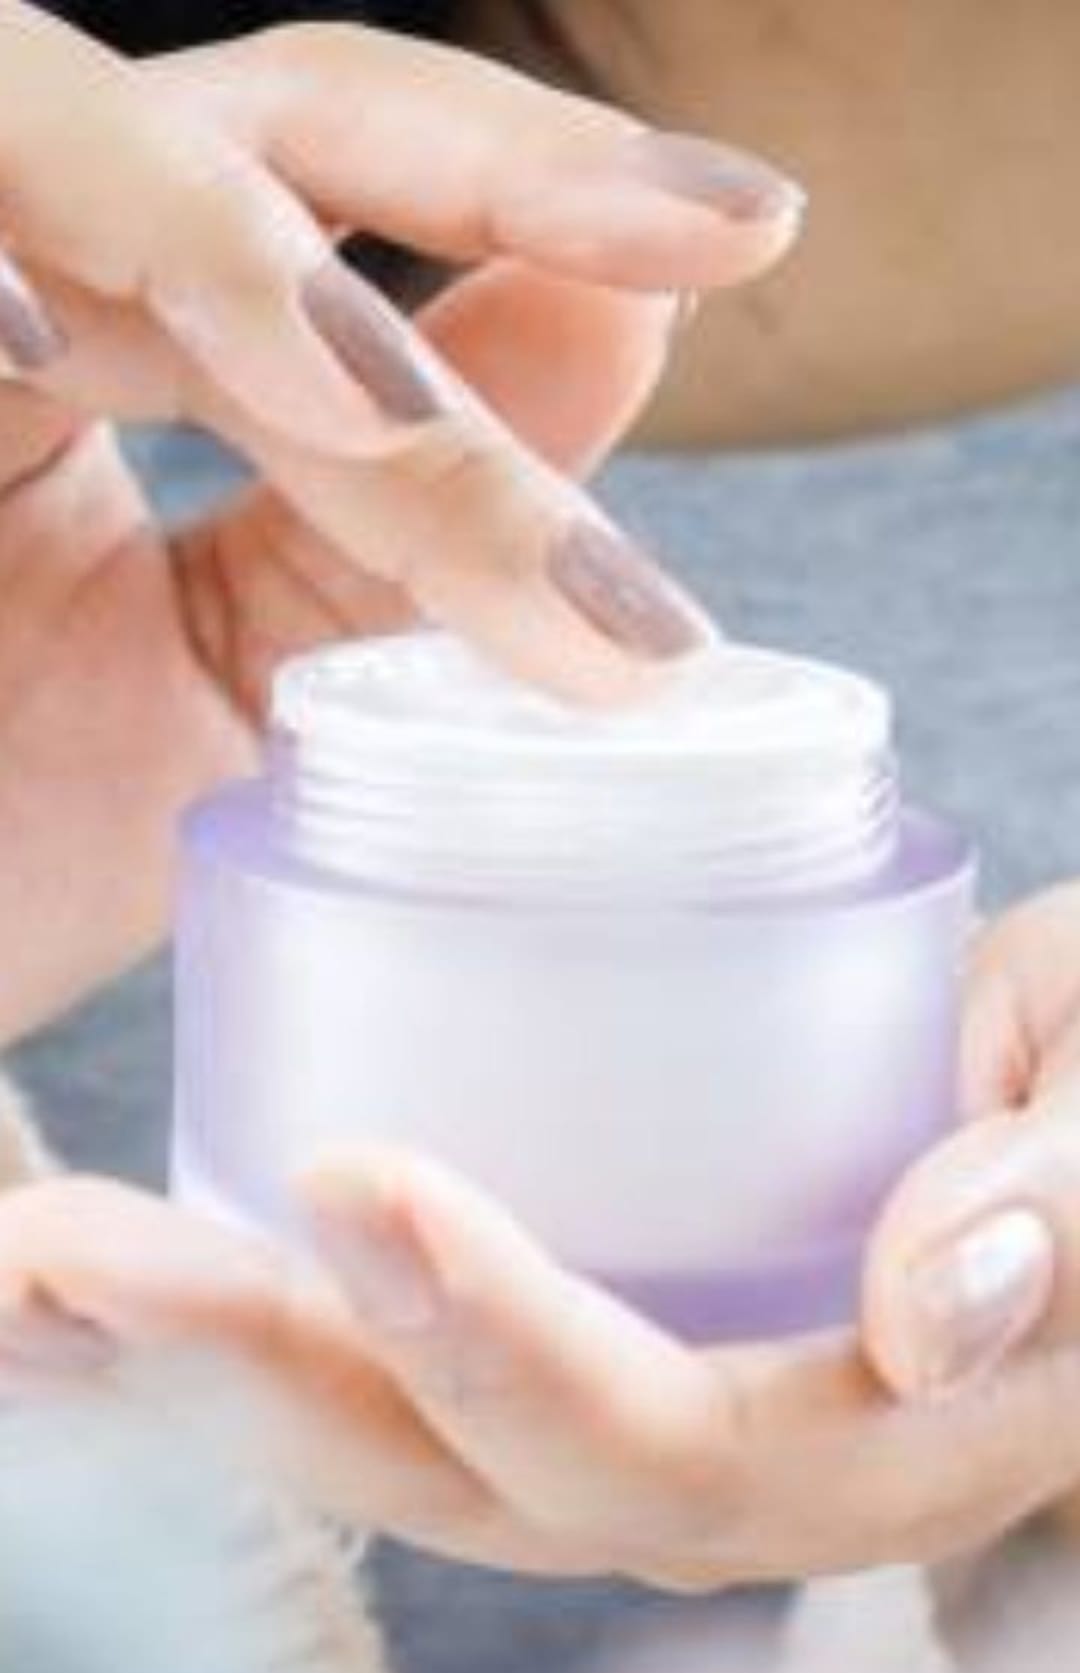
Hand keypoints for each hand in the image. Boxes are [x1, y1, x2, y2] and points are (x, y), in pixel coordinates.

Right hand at [0, 5, 801, 1038]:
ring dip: (232, 252)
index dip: (539, 189)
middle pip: (269, 119)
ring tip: (378, 411)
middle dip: (478, 166)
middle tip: (688, 235)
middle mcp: (39, 271)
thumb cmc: (5, 831)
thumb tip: (621, 329)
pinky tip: (43, 345)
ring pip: (67, 132)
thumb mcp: (239, 690)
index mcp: (144, 337)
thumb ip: (400, 531)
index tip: (740, 235)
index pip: (363, 200)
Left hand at [3, 886, 1075, 1587]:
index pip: (653, 1433)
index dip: (502, 1335)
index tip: (353, 1178)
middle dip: (254, 1382)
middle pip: (462, 1473)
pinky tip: (120, 1276)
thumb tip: (934, 1308)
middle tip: (67, 1264)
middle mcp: (734, 1466)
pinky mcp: (587, 1338)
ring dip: (195, 1381)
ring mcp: (642, 1412)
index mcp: (877, 1433)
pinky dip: (245, 1335)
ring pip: (397, 1445)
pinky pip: (397, 1372)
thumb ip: (1065, 1202)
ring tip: (27, 1289)